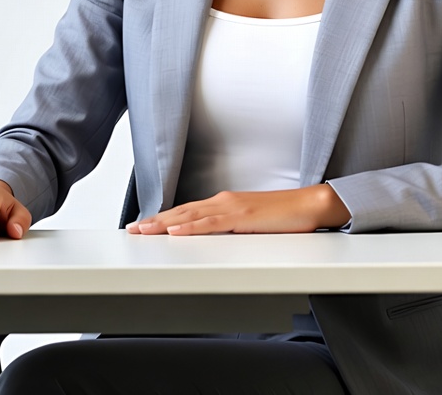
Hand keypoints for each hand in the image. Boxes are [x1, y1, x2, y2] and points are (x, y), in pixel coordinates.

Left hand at [126, 185, 349, 235]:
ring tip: (143, 230)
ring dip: (164, 224)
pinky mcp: (242, 217)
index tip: (143, 225)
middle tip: (132, 229)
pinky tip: (175, 232)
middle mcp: (224, 201)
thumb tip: (215, 240)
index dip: (164, 219)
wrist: (310, 204)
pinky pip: (211, 224)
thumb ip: (232, 229)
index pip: (187, 212)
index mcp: (225, 204)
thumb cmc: (284, 216)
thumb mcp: (251, 225)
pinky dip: (191, 228)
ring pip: (191, 217)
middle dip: (155, 221)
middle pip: (182, 212)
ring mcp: (232, 207)